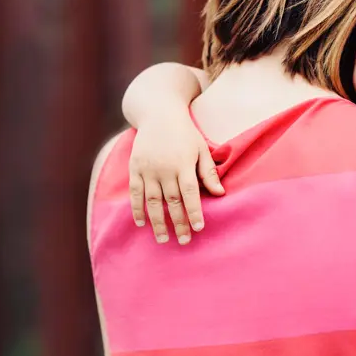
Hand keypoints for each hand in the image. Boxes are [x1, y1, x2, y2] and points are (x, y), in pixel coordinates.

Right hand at [128, 110, 223, 244]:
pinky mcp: (134, 168)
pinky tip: (142, 224)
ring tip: (163, 239)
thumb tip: (220, 194)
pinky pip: (135, 193)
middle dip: (178, 223)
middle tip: (184, 241)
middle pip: (171, 201)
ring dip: (157, 222)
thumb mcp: (201, 148)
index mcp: (184, 163)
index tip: (199, 228)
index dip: (194, 211)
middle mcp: (164, 168)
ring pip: (152, 201)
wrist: (158, 114)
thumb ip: (208, 172)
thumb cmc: (185, 133)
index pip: (190, 193)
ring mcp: (147, 169)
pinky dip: (137, 209)